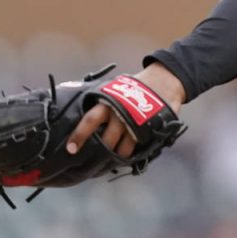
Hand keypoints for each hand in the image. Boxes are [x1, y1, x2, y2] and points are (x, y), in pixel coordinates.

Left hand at [66, 62, 185, 157]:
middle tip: (98, 157)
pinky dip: (132, 153)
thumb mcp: (116, 88)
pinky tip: (129, 153)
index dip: (79, 135)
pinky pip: (137, 148)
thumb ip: (103, 101)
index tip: (71, 149)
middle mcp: (120, 113)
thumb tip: (83, 114)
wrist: (165, 80)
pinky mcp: (149, 129)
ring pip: (123, 147)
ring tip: (116, 157)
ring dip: (118, 154)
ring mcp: (136, 122)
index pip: (90, 120)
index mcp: (108, 101)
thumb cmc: (136, 86)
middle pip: (106, 140)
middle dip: (102, 150)